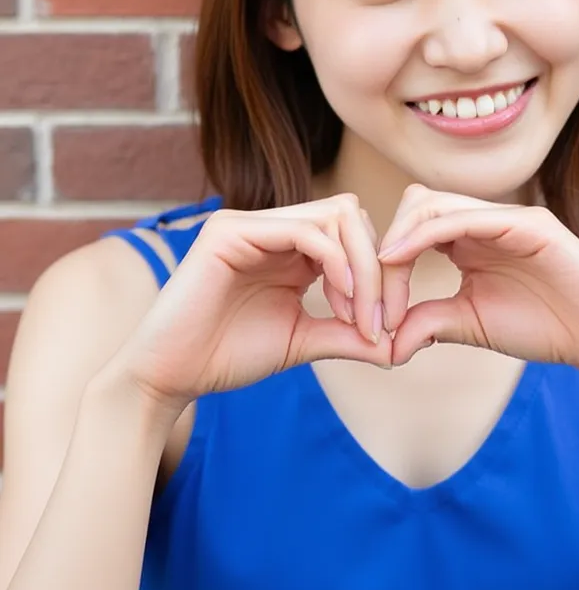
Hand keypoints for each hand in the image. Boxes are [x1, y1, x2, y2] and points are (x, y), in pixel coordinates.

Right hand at [121, 195, 391, 408]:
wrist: (170, 375)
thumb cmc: (228, 355)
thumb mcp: (303, 341)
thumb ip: (347, 334)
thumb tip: (398, 348)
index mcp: (290, 247)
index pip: (354, 232)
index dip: (379, 274)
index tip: (383, 327)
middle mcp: (273, 226)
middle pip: (352, 215)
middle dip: (378, 267)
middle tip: (380, 319)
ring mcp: (251, 222)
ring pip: (336, 216)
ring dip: (361, 268)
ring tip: (358, 317)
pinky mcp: (231, 230)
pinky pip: (305, 231)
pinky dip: (335, 264)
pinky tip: (338, 302)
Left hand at [379, 185, 578, 379]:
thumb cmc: (544, 327)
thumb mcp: (471, 324)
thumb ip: (429, 323)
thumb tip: (386, 345)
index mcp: (469, 239)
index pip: (410, 227)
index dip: (381, 263)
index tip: (367, 309)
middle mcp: (484, 219)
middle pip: (414, 204)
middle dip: (383, 243)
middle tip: (370, 294)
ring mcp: (506, 216)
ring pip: (432, 203)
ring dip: (398, 238)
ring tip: (380, 276)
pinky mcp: (529, 223)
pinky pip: (466, 216)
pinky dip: (426, 233)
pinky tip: (401, 258)